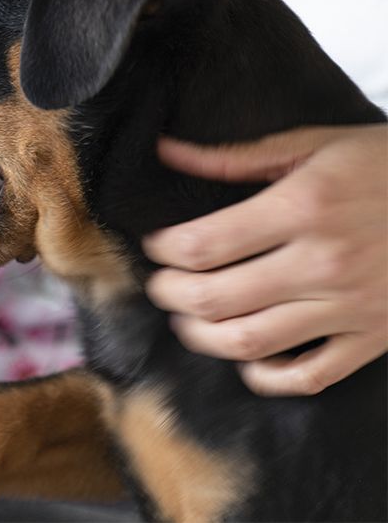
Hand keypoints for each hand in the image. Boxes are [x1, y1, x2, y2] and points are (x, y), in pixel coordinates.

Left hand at [144, 125, 387, 396]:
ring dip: (201, 336)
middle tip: (161, 285)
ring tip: (188, 319)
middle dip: (169, 295)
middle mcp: (324, 262)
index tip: (156, 246)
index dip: (163, 250)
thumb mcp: (316, 146)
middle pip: (213, 299)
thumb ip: (235, 156)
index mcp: (304, 206)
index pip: (203, 244)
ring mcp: (351, 306)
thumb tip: (167, 152)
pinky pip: (307, 376)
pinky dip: (264, 376)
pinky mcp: (374, 339)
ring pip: (248, 343)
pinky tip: (247, 358)